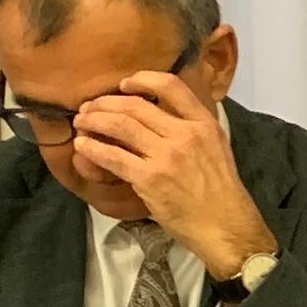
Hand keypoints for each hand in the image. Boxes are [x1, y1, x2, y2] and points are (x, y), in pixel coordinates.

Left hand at [70, 72, 276, 281]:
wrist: (226, 226)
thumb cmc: (221, 192)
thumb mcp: (217, 148)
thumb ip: (192, 130)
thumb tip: (161, 119)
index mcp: (204, 123)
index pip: (171, 86)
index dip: (142, 79)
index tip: (124, 84)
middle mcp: (185, 134)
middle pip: (136, 105)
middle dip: (105, 103)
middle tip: (89, 107)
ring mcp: (167, 155)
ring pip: (120, 126)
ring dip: (94, 120)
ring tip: (81, 121)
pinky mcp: (150, 178)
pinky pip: (113, 157)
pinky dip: (93, 148)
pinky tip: (83, 146)